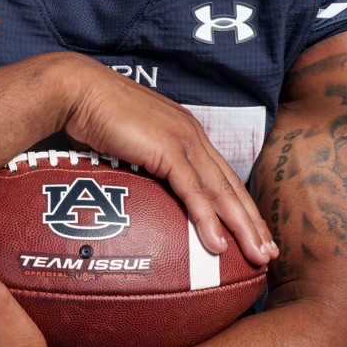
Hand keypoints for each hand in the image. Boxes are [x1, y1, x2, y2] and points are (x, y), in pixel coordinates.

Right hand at [58, 55, 277, 266]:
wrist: (77, 90)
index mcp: (184, 131)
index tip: (252, 230)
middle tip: (269, 253)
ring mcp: (182, 140)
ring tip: (258, 256)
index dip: (240, 204)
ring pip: (221, 191)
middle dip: (253, 221)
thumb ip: (139, 160)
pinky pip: (193, 191)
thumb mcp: (125, 140)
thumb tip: (136, 186)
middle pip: (230, 185)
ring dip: (243, 227)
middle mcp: (191, 134)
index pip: (220, 174)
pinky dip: (208, 219)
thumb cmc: (93, 113)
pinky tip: (219, 244)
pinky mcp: (167, 149)